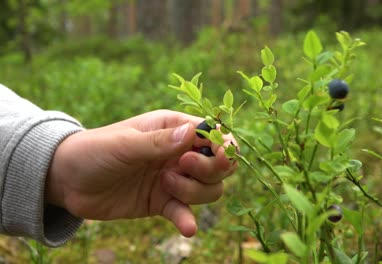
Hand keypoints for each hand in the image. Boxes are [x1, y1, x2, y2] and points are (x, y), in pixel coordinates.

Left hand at [46, 110, 236, 236]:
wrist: (67, 181)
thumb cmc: (94, 150)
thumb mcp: (124, 143)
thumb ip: (159, 142)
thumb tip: (193, 133)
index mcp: (173, 128)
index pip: (213, 134)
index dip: (222, 145)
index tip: (215, 156)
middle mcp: (178, 153)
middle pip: (219, 165)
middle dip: (210, 169)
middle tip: (182, 167)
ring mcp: (173, 179)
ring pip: (208, 189)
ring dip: (193, 192)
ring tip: (164, 186)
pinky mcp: (163, 203)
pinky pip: (185, 212)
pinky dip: (188, 220)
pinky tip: (187, 228)